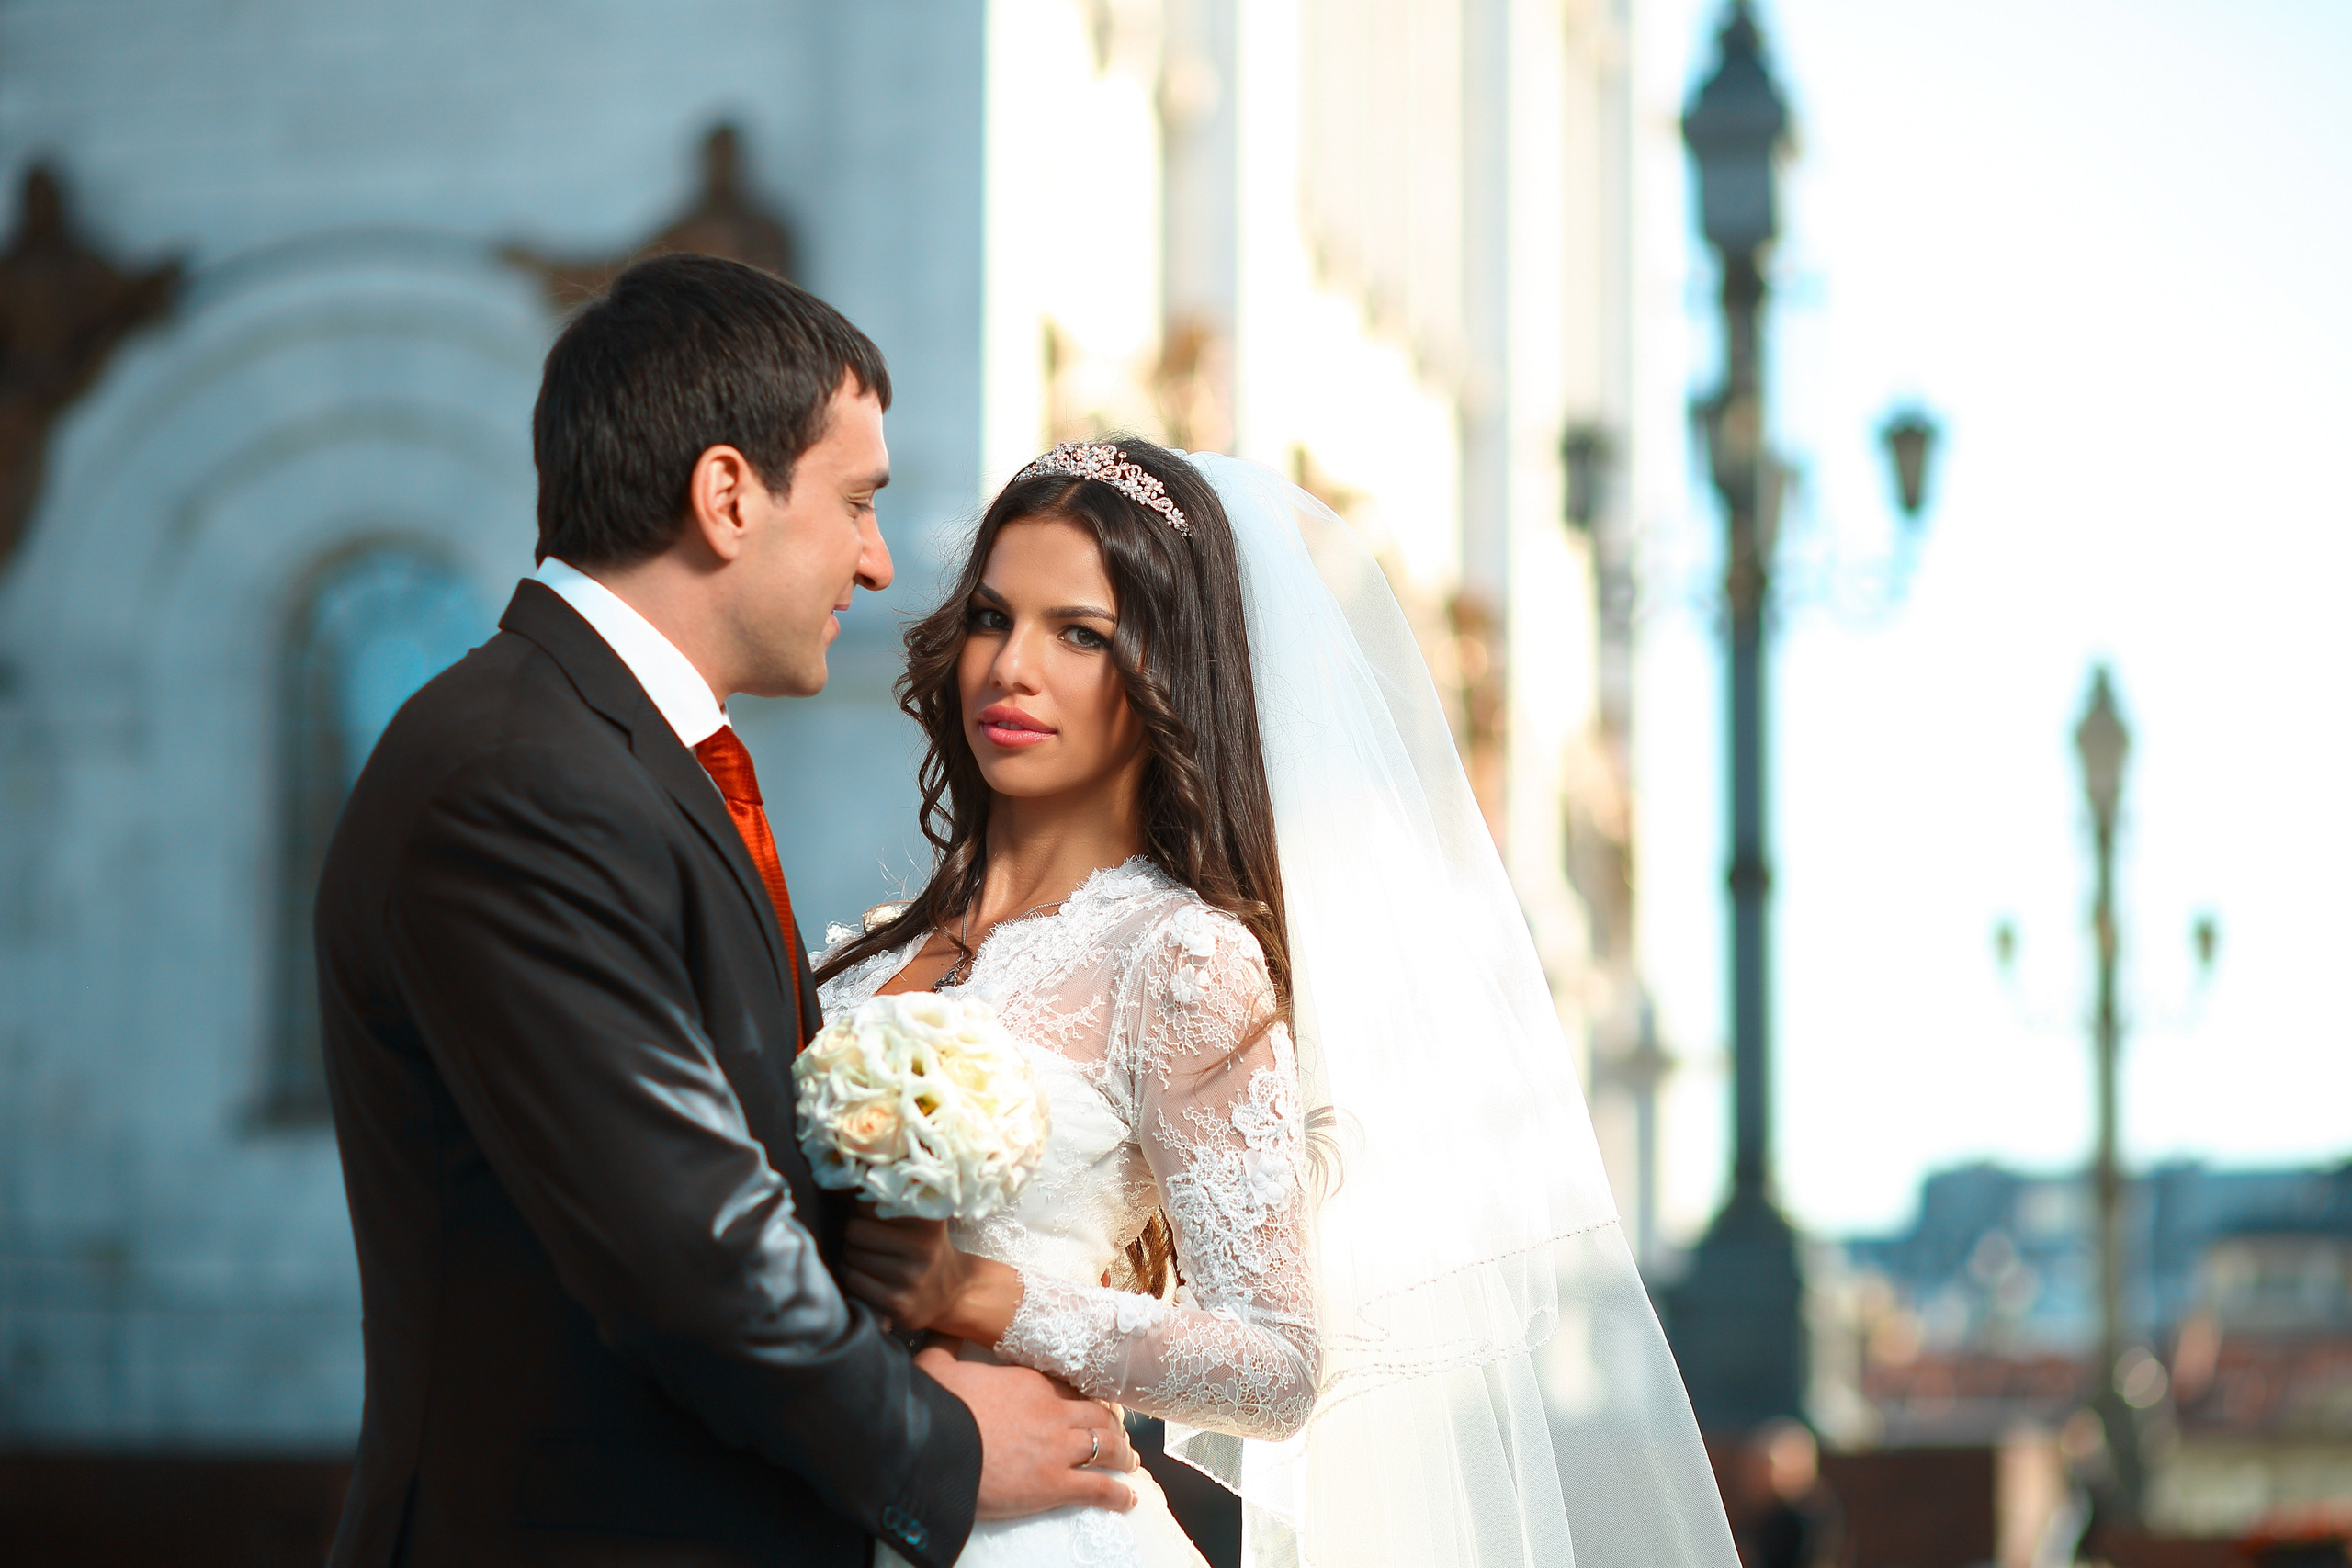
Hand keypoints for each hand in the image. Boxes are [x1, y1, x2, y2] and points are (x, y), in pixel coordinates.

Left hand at [843, 1212, 1018, 1340]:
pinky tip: (865, 1274)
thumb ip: (892, 1199)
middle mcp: (921, 1248)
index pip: (869, 1203)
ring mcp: (909, 1278)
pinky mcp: (896, 1303)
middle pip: (855, 1229)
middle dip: (854, 1232)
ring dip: (851, 1254)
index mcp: (927, 1220)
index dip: (862, 1208)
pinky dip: (851, 1275)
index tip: (870, 1215)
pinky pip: (853, 1280)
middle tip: (865, 1237)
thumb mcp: (922, 1219)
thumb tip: (844, 1186)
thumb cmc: (928, 1247)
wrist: (952, 1291)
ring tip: (868, 1255)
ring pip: (851, 1255)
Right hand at [916, 1347, 1137, 1519]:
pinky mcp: (1055, 1484)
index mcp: (1029, 1383)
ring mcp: (1058, 1448)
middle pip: (1097, 1415)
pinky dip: (1117, 1495)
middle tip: (1119, 1434)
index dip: (1085, 1396)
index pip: (1070, 1387)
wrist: (938, 1446)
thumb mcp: (936, 1365)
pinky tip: (1127, 1500)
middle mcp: (1053, 1412)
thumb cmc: (938, 1405)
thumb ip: (944, 1344)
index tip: (1092, 1402)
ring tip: (1130, 1463)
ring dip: (1122, 1456)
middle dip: (1112, 1425)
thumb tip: (941, 1324)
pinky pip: (1098, 1488)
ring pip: (1106, 1447)